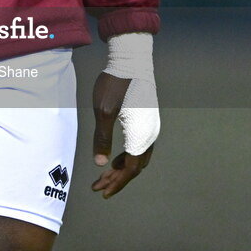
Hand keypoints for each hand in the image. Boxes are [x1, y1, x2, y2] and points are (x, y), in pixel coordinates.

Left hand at [90, 71, 153, 197]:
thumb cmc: (116, 83)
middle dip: (117, 179)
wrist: (132, 59)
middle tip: (99, 186)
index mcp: (141, 135)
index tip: (101, 192)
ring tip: (104, 175)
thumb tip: (101, 164)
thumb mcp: (103, 111)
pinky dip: (127, 156)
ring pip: (139, 157)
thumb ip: (102, 139)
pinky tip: (115, 157)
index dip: (116, 183)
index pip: (130, 169)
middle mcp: (150, 134)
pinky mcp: (148, 119)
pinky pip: (140, 146)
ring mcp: (151, 126)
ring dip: (122, 168)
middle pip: (136, 166)